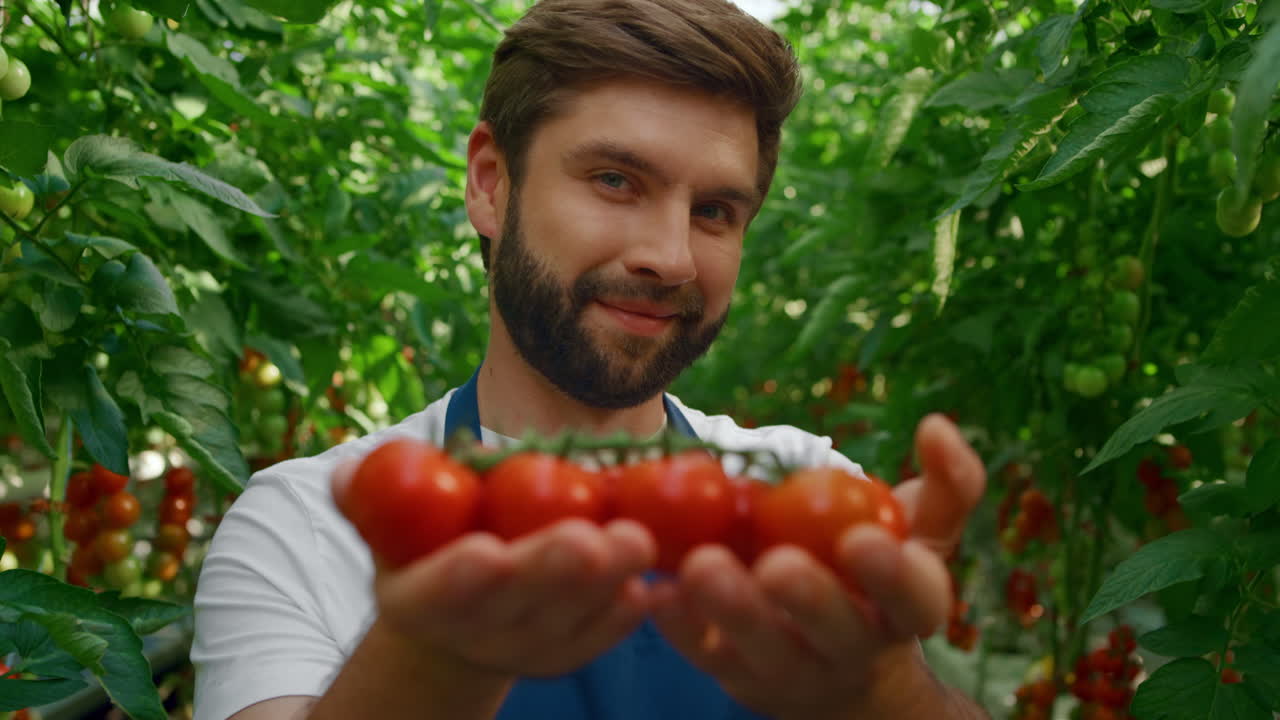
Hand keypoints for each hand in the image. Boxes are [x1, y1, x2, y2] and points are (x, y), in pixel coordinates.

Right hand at [331, 458, 656, 678]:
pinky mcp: (572, 649)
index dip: (462, 577)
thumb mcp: (389, 524)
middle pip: (518, 604)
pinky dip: (634, 610)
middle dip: (553, 572)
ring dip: (608, 581)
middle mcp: (474, 632)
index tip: (487, 553)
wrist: (458, 613)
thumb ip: (371, 496)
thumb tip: (345, 472)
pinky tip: (664, 584)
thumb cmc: (427, 548)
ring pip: (572, 618)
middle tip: (589, 539)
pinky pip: (605, 633)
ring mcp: (527, 647)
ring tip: (640, 541)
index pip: (440, 591)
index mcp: (420, 600)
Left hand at [650, 413, 985, 718]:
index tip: (864, 540)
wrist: (842, 672)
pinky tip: (656, 588)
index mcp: (907, 610)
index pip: (914, 600)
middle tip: (777, 565)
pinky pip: (707, 654)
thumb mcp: (923, 535)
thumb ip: (948, 482)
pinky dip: (680, 625)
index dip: (894, 576)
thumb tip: (937, 425)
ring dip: (731, 611)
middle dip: (809, 600)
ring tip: (701, 567)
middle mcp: (854, 647)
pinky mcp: (738, 675)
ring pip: (764, 650)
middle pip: (836, 633)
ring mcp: (793, 669)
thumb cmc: (879, 578)